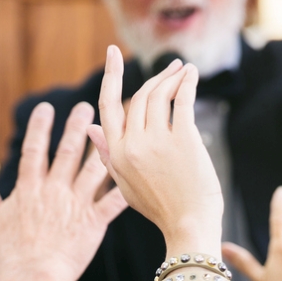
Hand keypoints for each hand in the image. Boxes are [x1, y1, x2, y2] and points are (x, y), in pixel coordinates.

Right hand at [0, 100, 128, 280]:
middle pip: (67, 152)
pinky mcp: (94, 222)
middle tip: (85, 105)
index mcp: (29, 189)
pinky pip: (114, 201)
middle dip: (76, 126)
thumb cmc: (9, 255)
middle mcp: (54, 191)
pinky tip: (137, 174)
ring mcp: (76, 204)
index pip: (33, 151)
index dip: (38, 128)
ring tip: (112, 129)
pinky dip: (126, 188)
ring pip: (93, 169)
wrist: (33, 277)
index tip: (45, 108)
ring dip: (102, 147)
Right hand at [90, 45, 222, 252]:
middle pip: (139, 97)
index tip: (113, 53)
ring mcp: (156, 142)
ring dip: (172, 77)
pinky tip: (192, 75)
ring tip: (184, 70)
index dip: (111, 76)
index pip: (108, 106)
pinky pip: (182, 101)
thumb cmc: (162, 208)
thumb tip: (89, 129)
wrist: (189, 227)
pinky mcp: (183, 140)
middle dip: (156, 76)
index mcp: (116, 155)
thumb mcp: (125, 184)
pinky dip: (188, 83)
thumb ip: (107, 155)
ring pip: (159, 95)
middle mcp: (132, 145)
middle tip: (172, 66)